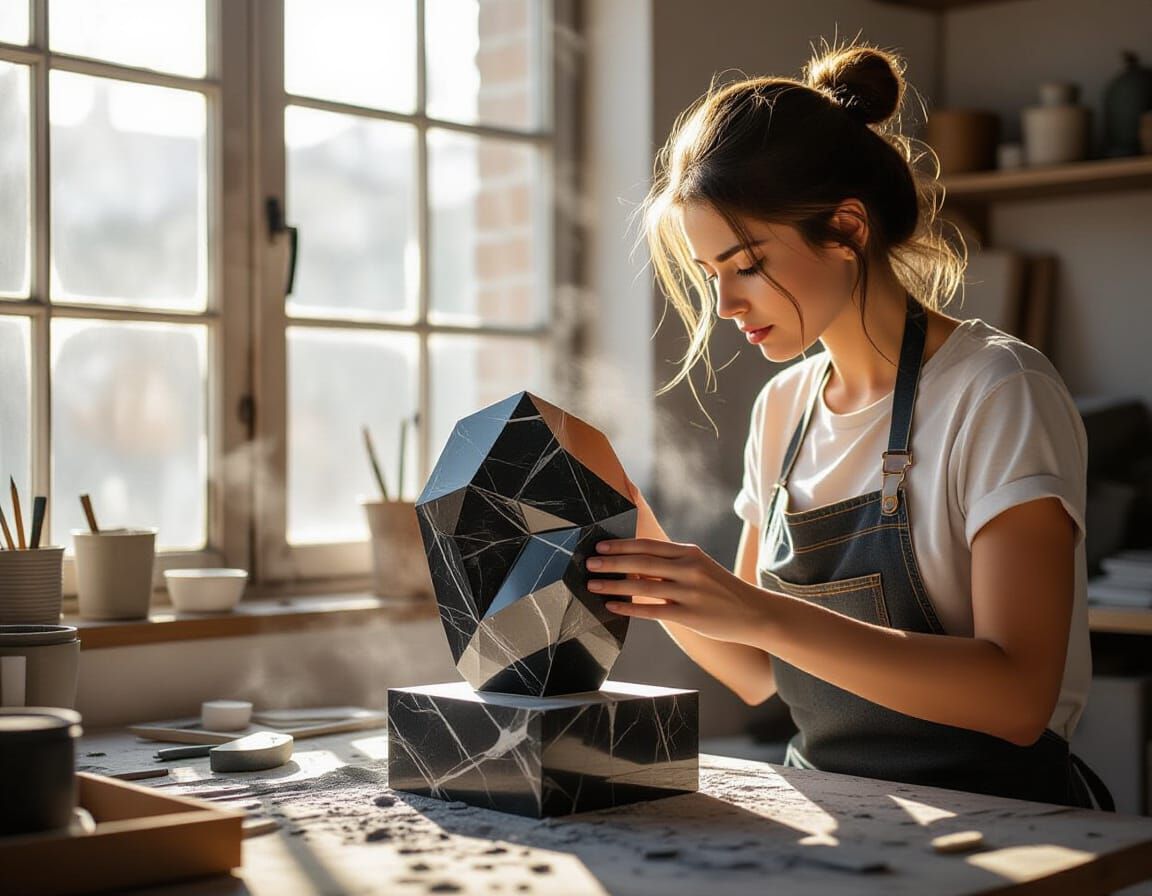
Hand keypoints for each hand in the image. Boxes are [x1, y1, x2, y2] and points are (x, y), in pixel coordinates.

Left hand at [585, 537, 769, 645]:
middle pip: (641, 561)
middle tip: (588, 562)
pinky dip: (628, 607)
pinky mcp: (689, 615)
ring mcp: (689, 592)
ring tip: (592, 584)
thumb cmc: (721, 590)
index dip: (621, 545)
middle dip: (611, 562)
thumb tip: (635, 565)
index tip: (600, 545)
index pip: (648, 545)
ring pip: (642, 585)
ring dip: (613, 584)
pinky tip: (611, 606)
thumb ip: (672, 564)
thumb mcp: (700, 567)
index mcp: (689, 553)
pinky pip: (652, 610)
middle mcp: (688, 569)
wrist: (754, 613)